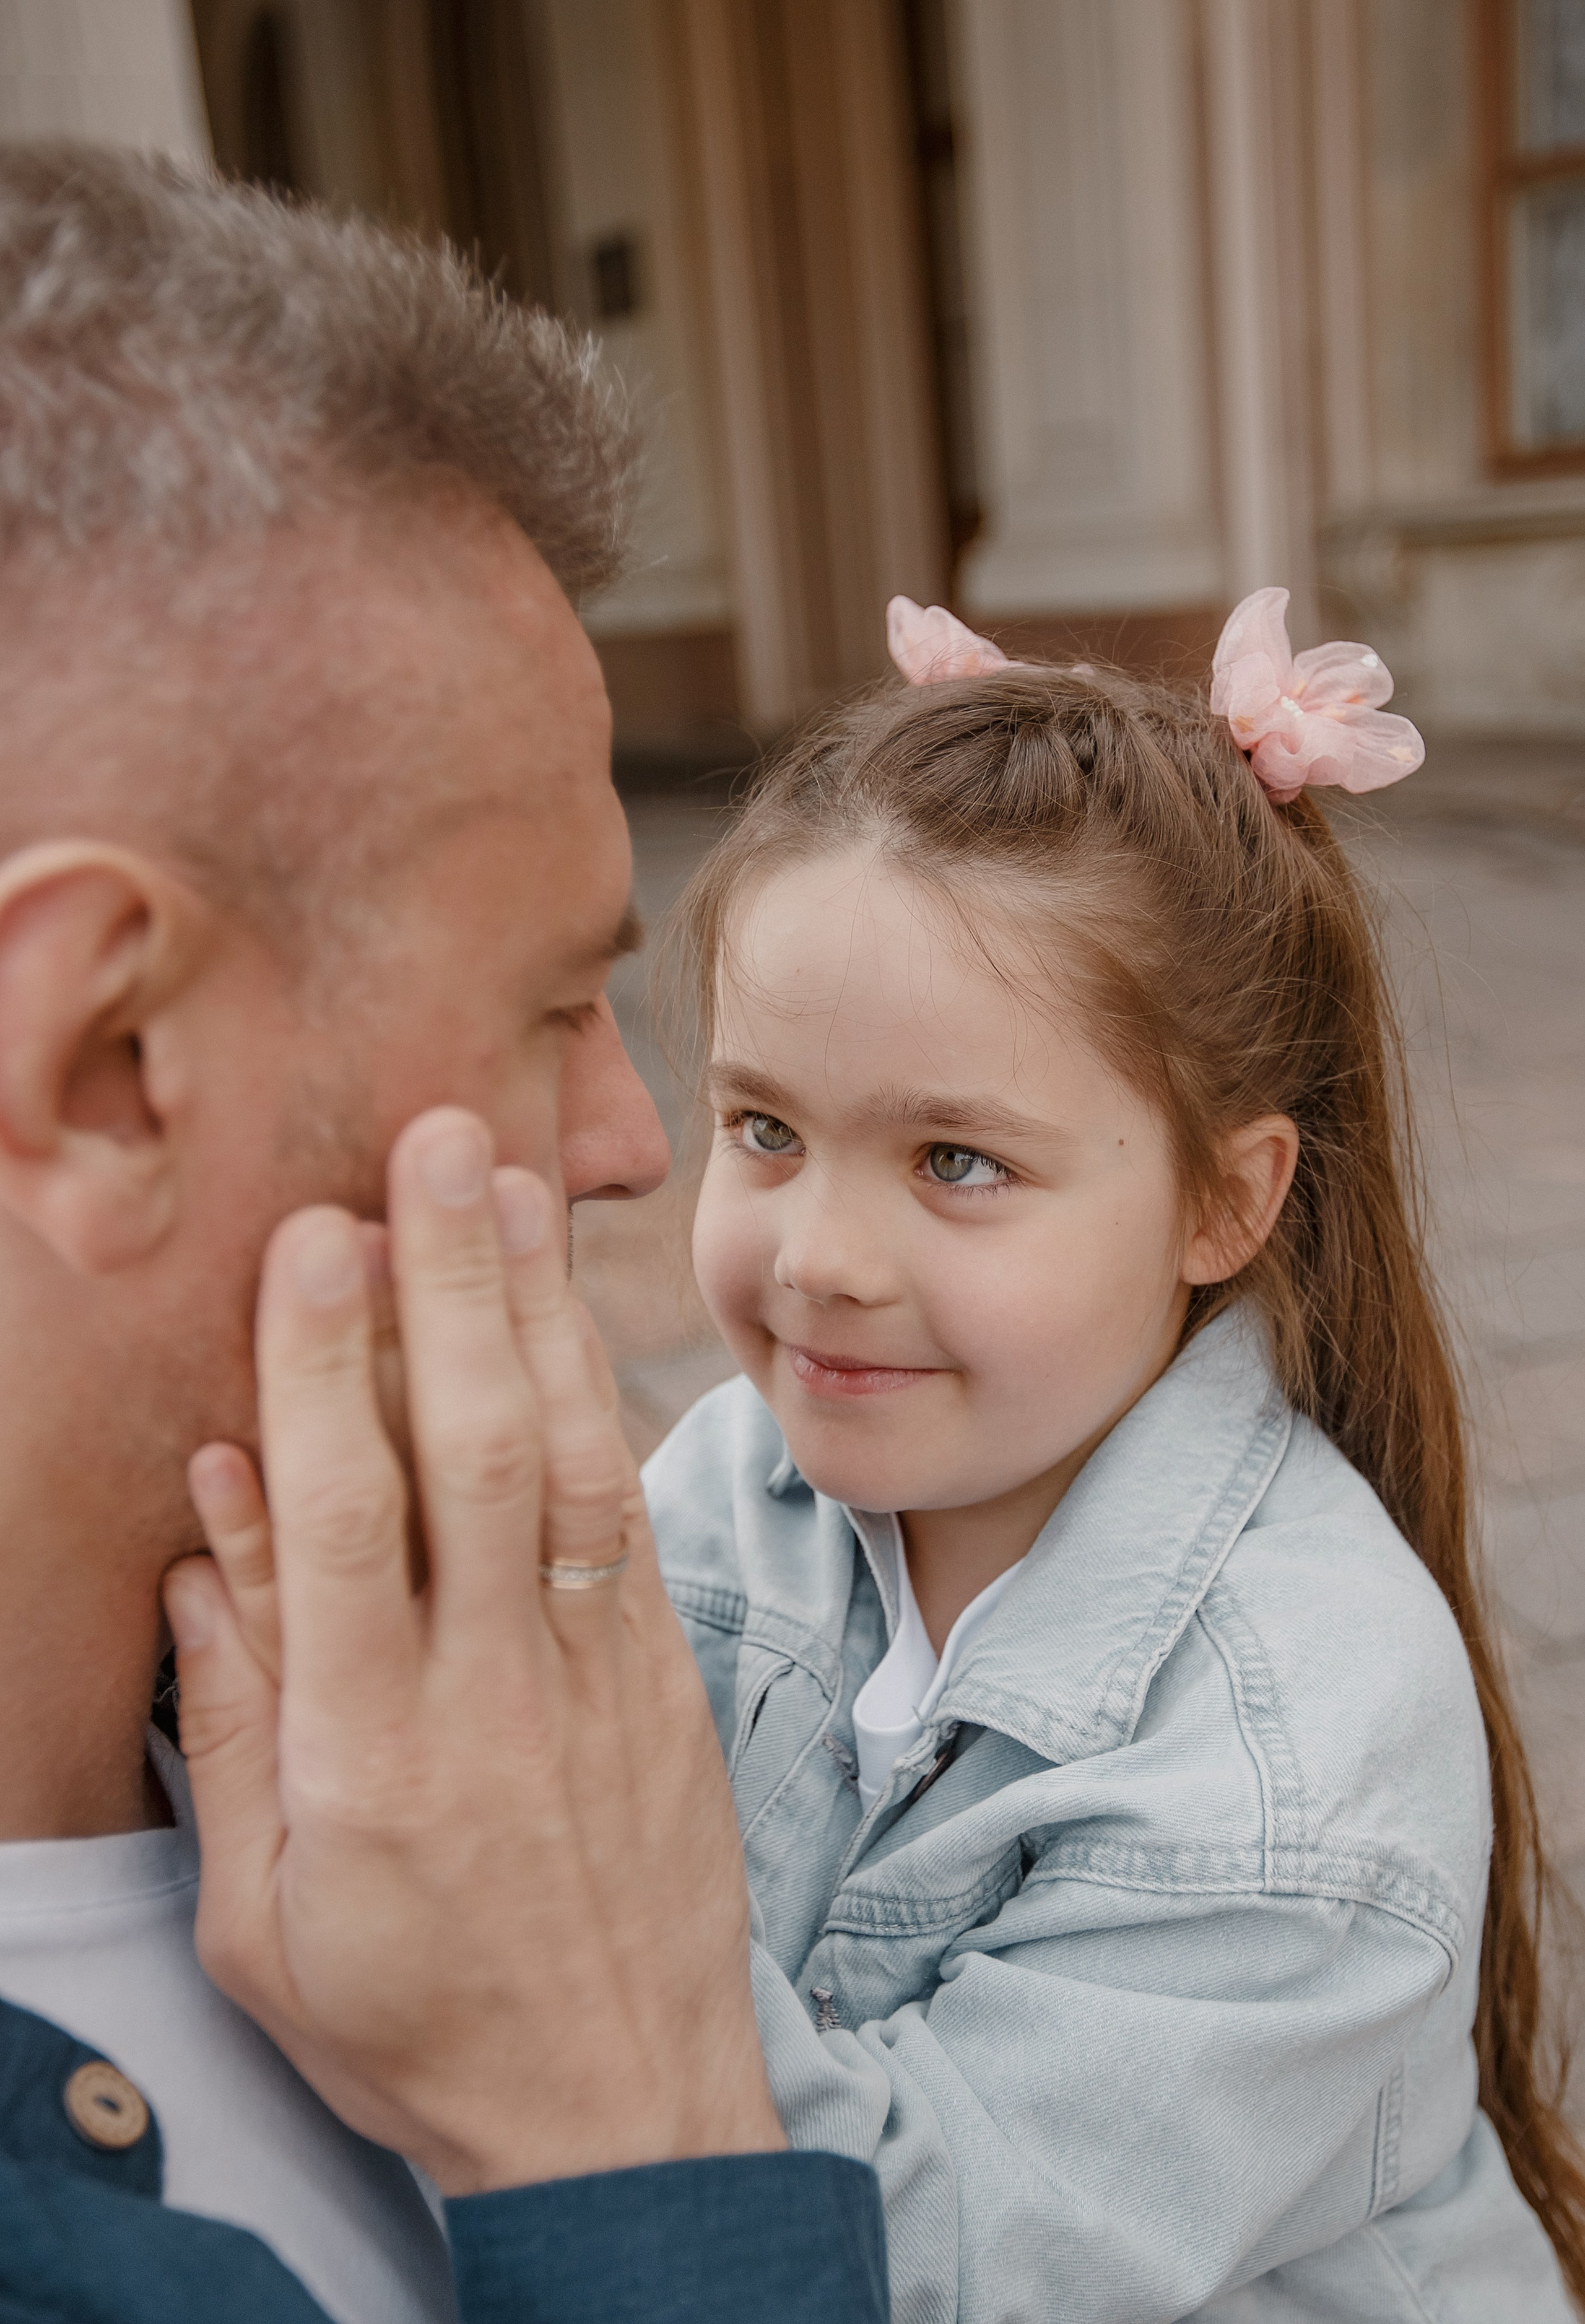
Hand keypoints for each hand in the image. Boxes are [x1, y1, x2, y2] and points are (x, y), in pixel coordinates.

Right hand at [163, 1106, 782, 2195]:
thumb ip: (236, 1711)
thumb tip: (209, 1525)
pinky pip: (624, 1517)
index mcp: (371, 1752)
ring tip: (518, 1186)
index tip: (310, 1242)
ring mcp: (596, 1673)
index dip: (322, 1367)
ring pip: (566, 1460)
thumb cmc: (414, 2018)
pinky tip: (570, 1317)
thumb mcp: (266, 1914)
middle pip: (469, 1452)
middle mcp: (493, 1688)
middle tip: (436, 1145)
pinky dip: (596, 1405)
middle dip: (449, 1286)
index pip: (343, 1520)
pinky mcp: (663, 1675)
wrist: (617, 2104)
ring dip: (540, 1312)